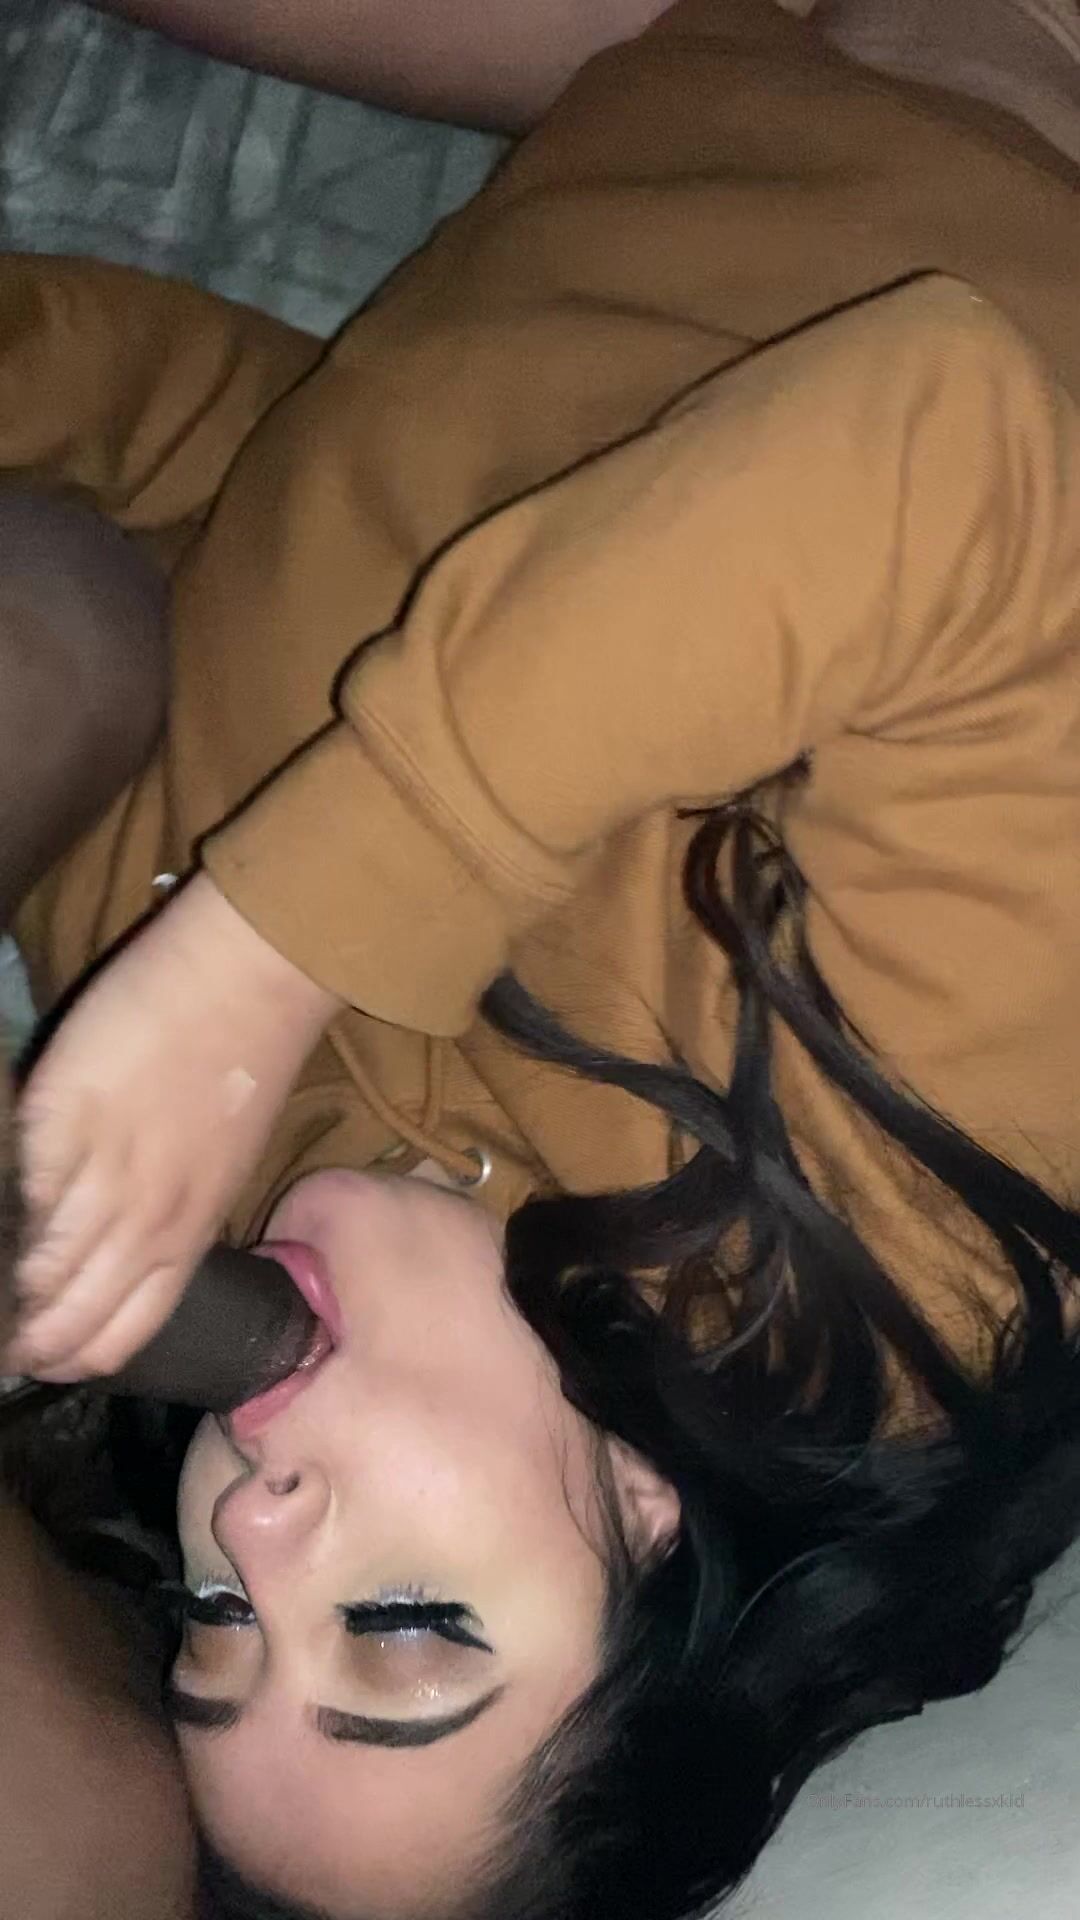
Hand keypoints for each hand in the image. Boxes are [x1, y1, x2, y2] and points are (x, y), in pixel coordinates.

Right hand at [5, 874, 340, 1380]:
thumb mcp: (220, 1163)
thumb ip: (169, 1213)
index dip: (74, 1356)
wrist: (253, 975)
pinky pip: (12, 1193)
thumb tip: (114, 1243)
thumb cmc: (245, 1062)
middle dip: (27, 1341)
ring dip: (7, 1288)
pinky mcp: (58, 1118)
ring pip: (34, 1272)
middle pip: (67, 1320)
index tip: (43, 1355)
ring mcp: (100, 1173)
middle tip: (6, 1336)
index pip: (122, 1335)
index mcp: (189, 1233)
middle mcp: (145, 1220)